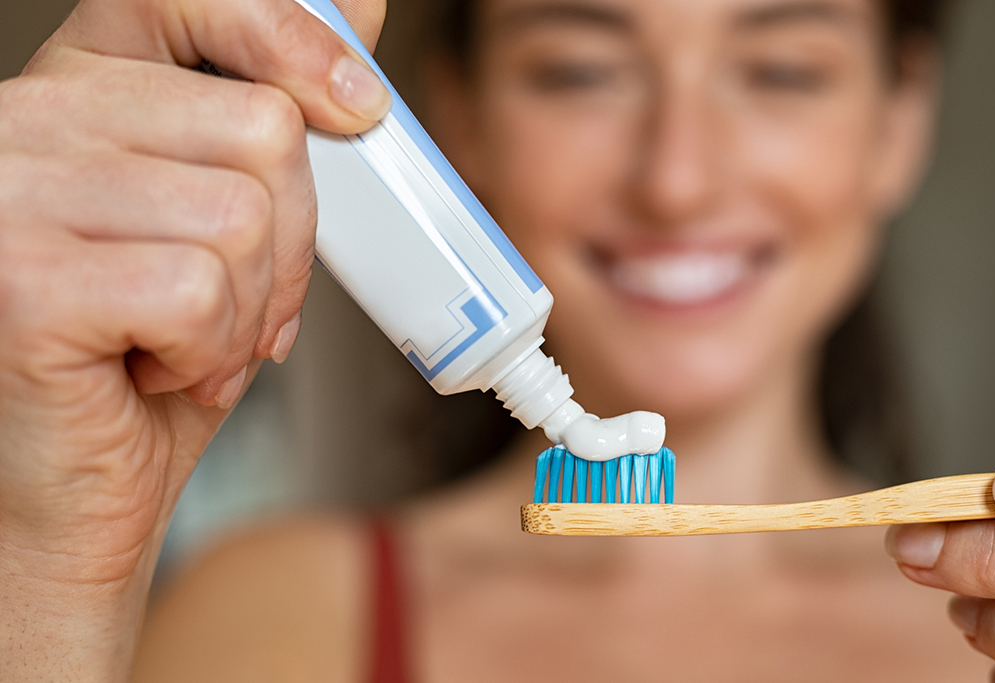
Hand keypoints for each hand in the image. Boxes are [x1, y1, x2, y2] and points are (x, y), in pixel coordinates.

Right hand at [0, 0, 385, 678]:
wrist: (65, 496)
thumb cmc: (146, 363)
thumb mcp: (225, 223)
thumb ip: (269, 118)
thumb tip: (360, 7)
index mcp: (77, 86)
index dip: (288, 39)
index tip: (355, 109)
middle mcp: (25, 118)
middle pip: (260, 128)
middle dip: (290, 240)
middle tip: (240, 303)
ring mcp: (9, 193)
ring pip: (242, 214)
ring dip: (249, 307)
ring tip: (191, 342)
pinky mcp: (20, 278)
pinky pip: (200, 287)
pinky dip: (211, 350)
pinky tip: (155, 370)